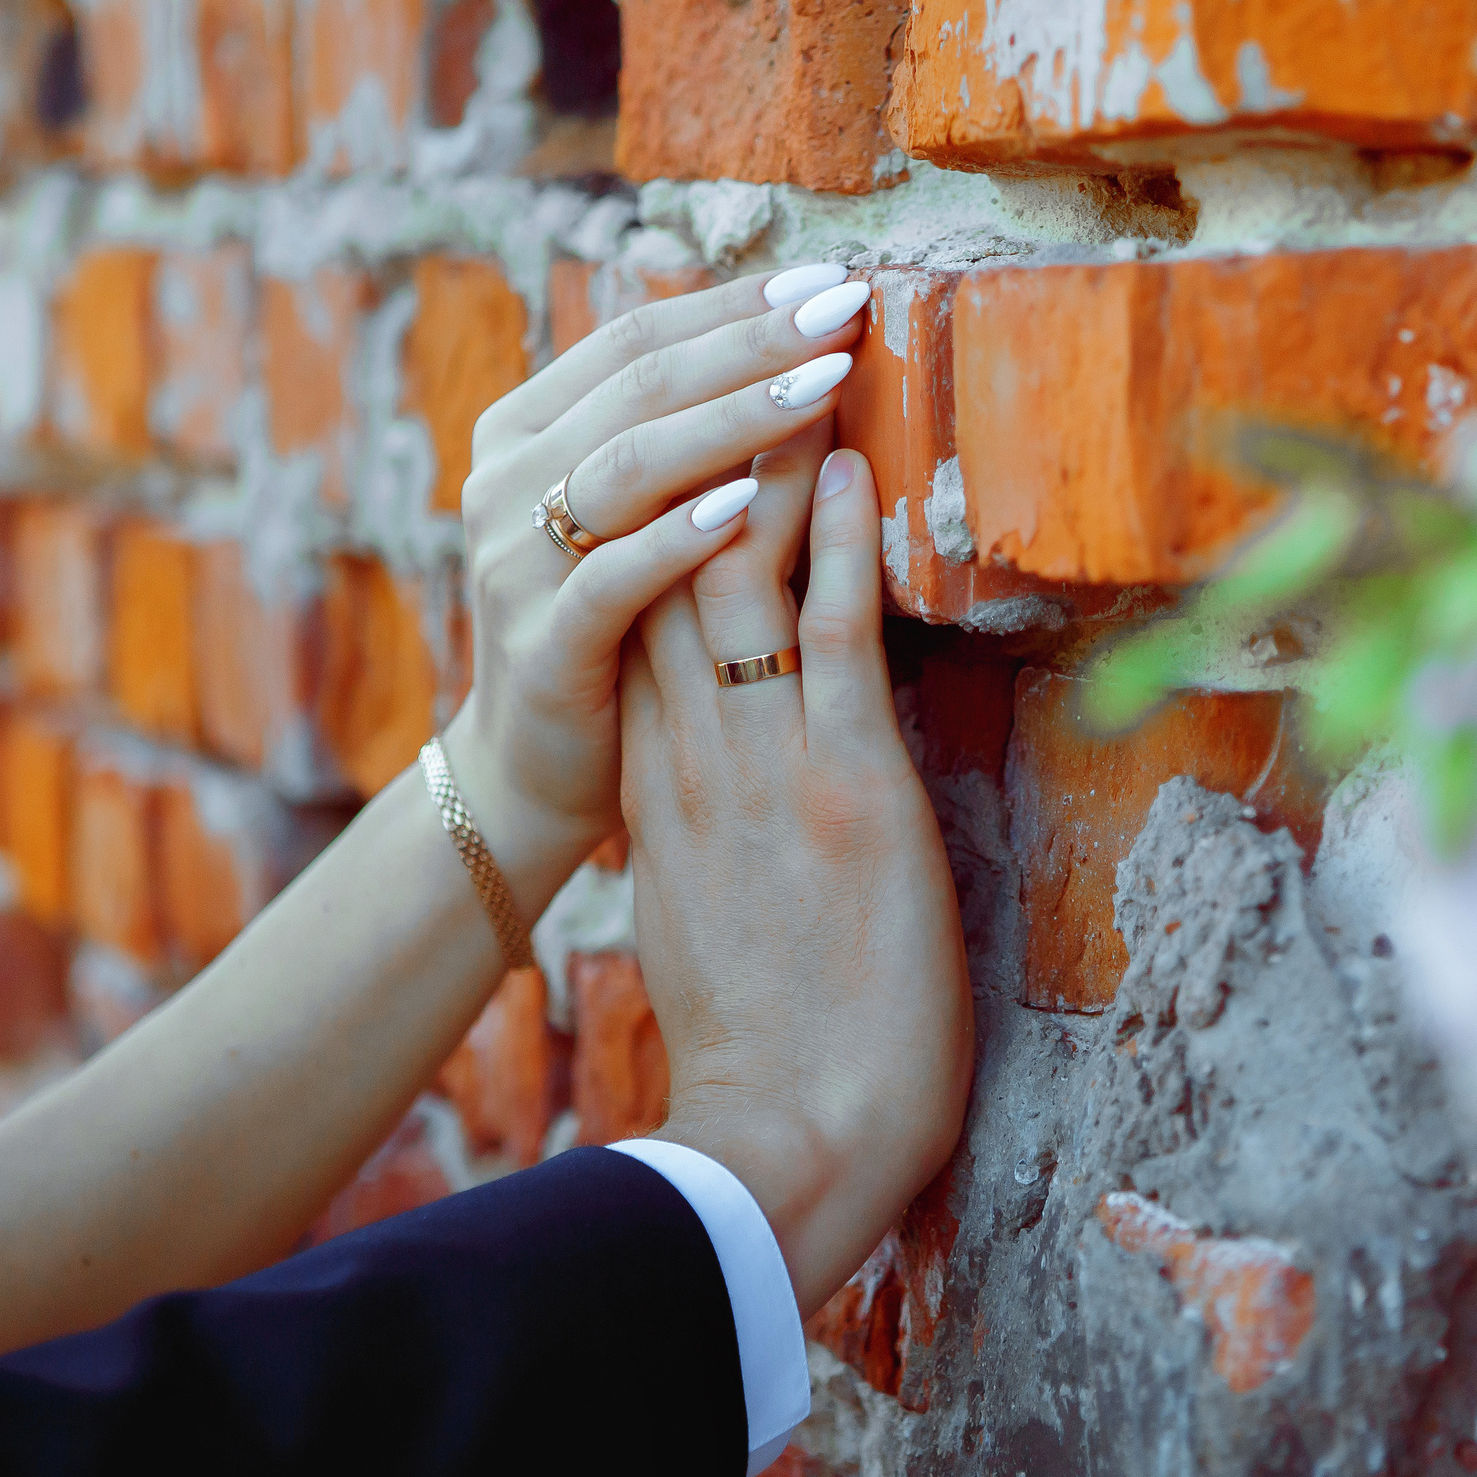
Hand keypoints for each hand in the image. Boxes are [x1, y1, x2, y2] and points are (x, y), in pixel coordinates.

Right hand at [445, 265, 872, 892]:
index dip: (734, 305)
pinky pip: (612, 578)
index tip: (829, 279)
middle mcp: (506, 482)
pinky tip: (746, 507)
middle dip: (751, 342)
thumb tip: (785, 335)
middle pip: (640, 386)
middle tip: (844, 308)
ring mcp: (513, 563)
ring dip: (732, 421)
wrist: (533, 770)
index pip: (637, 337)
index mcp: (528, 432)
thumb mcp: (636, 516)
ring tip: (822, 384)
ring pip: (629, 466)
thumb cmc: (612, 626)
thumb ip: (680, 435)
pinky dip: (677, 538)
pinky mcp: (542, 645)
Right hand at [619, 433, 973, 1315]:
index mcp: (653, 784)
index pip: (629, 611)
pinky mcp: (846, 787)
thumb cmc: (761, 1043)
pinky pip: (831, 635)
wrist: (784, 1139)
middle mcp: (689, 756)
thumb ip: (697, 824)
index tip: (660, 416)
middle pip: (668, 566)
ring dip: (761, 459)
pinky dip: (837, 545)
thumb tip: (707, 774)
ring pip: (737, 577)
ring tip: (795, 358)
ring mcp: (762, 765)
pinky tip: (843, 464)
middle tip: (723, 337)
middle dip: (690, 449)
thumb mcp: (699, 907)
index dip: (644, 508)